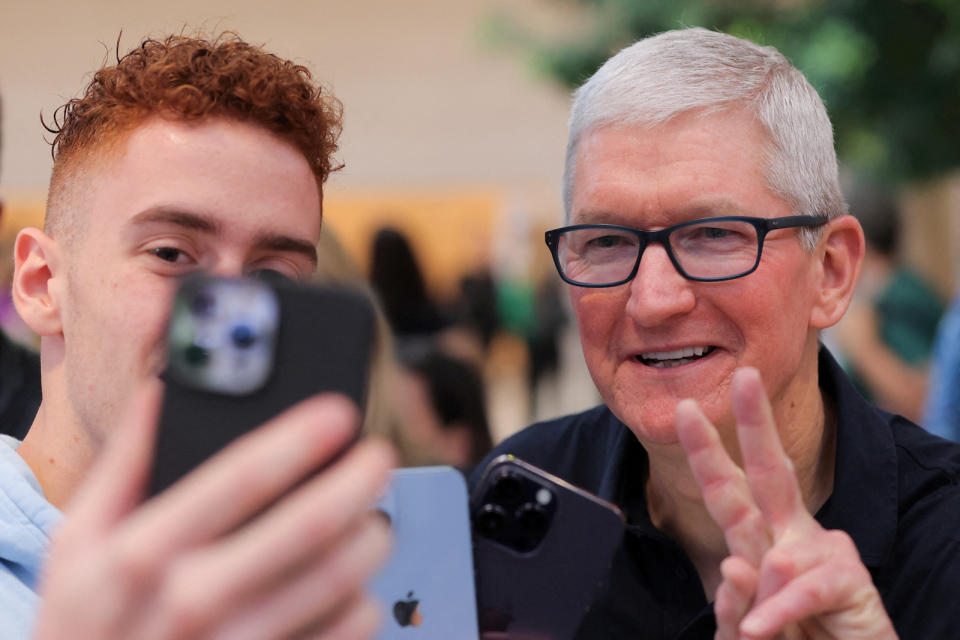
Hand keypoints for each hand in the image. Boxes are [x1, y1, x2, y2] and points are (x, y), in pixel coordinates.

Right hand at [33, 381, 394, 639]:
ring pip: (339, 580)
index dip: (300, 438)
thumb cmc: (86, 624)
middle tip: (377, 458)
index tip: (340, 412)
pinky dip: (361, 599)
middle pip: (307, 526)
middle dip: (357, 481)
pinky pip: (345, 632)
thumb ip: (124, 463)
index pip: (240, 477)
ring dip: (370, 538)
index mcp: (144, 551)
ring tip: (371, 519)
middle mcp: (193, 600)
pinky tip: (350, 584)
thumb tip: (163, 390)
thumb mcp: (79, 543)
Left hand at [675, 368, 895, 639]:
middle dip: (756, 423)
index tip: (685, 409)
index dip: (706, 450)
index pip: (730, 490)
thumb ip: (734, 599)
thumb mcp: (747, 624)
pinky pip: (803, 590)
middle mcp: (792, 537)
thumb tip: (733, 564)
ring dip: (758, 593)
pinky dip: (778, 612)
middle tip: (744, 377)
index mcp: (762, 539)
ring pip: (779, 551)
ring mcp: (824, 554)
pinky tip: (759, 628)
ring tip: (753, 632)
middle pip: (769, 473)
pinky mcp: (851, 583)